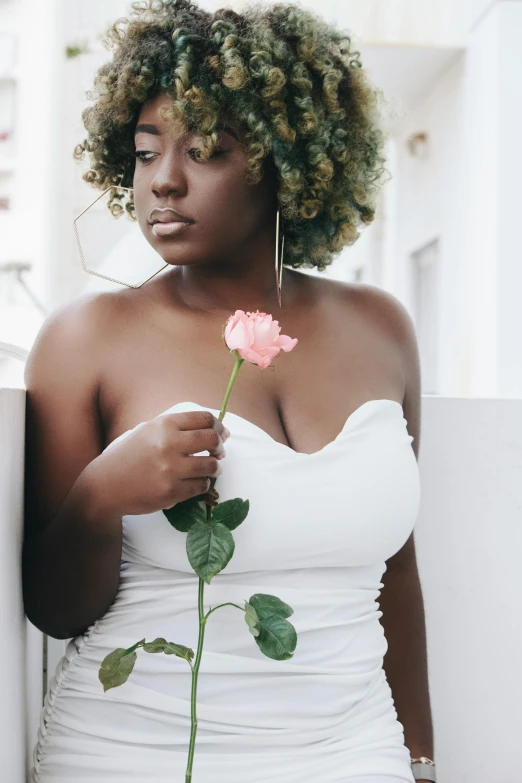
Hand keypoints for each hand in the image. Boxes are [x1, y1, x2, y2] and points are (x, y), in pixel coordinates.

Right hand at [85, 409, 229, 517]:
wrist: (106, 485)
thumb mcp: (148, 430)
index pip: (204, 419)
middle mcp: (168, 444)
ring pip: (211, 466)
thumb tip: (214, 429)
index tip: (222, 433)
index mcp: (164, 425)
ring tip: (212, 468)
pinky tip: (197, 482)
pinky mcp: (171, 492)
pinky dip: (203, 484)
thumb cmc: (129, 455)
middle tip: (219, 452)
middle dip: (220, 446)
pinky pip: (201, 487)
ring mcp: (170, 470)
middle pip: (212, 440)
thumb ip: (177, 427)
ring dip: (216, 467)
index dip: (219, 426)